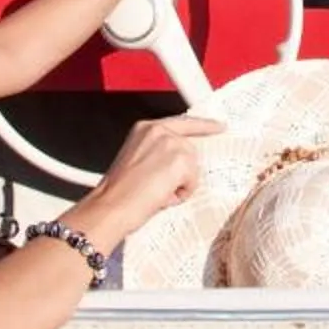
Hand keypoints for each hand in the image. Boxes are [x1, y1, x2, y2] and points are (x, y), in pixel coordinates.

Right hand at [89, 113, 222, 235]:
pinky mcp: (181, 160)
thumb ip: (159, 154)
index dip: (203, 126)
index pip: (183, 123)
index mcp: (145, 128)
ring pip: (192, 167)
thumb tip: (176, 167)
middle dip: (182, 172)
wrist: (110, 206)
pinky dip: (181, 193)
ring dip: (179, 184)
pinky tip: (161, 196)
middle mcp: (160, 130)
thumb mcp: (137, 160)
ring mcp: (172, 143)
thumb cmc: (118, 192)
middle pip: (190, 150)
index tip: (218, 126)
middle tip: (159, 188)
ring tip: (155, 192)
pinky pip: (193, 182)